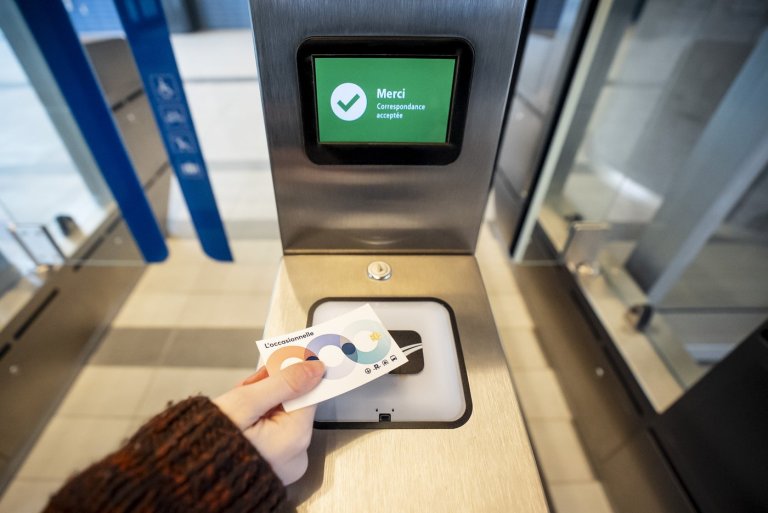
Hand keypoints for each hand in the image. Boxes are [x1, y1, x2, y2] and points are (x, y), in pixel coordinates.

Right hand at [213, 360, 324, 484]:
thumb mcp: (246, 403)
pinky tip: (239, 415)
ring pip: (280, 416)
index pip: (308, 394)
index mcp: (294, 440)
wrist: (183, 478)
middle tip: (249, 384)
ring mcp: (282, 463)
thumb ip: (283, 382)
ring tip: (237, 400)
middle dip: (271, 389)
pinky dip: (258, 420)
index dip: (291, 374)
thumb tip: (314, 368)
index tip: (281, 361)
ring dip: (261, 402)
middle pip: (292, 405)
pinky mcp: (270, 466)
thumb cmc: (209, 445)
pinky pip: (271, 434)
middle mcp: (294, 455)